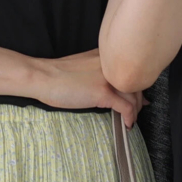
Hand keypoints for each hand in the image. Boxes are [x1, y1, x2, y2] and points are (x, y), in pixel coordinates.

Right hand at [34, 47, 148, 127]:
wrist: (42, 77)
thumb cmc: (56, 74)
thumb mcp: (82, 65)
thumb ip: (98, 71)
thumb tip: (113, 86)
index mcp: (105, 56)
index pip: (129, 70)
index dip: (136, 85)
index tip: (138, 96)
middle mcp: (110, 64)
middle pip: (135, 83)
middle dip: (139, 99)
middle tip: (138, 110)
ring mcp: (107, 78)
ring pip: (133, 96)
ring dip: (135, 111)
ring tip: (130, 120)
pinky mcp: (103, 93)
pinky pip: (126, 108)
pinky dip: (130, 118)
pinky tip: (127, 125)